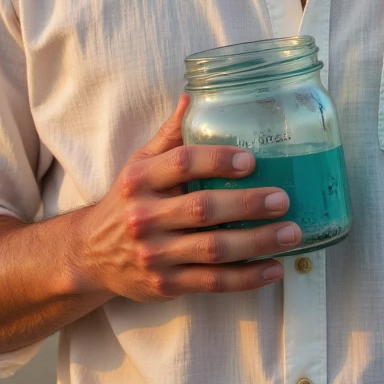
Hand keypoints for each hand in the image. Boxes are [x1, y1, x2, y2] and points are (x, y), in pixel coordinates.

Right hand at [77, 95, 299, 300]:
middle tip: (283, 199)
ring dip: (257, 242)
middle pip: (203, 209)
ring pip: (213, 249)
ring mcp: (155, 254)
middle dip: (248, 204)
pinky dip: (247, 278)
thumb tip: (193, 98)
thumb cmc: (128, 202)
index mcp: (140, 180)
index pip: (181, 164)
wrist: (91, 254)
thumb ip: (169, 137)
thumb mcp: (139, 165)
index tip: (251, 160)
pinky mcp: (165, 285)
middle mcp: (145, 217)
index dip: (217, 160)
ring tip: (291, 233)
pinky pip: (213, 282)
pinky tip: (275, 267)